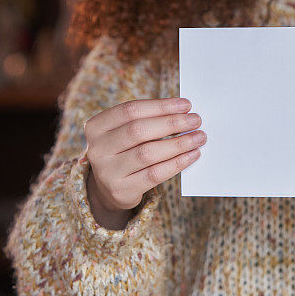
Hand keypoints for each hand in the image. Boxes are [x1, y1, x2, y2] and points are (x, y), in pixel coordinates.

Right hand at [83, 97, 205, 228]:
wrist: (109, 188)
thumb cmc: (125, 151)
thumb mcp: (125, 133)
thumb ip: (148, 121)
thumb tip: (185, 112)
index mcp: (96, 126)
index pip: (131, 110)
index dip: (161, 106)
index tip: (186, 105)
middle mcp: (97, 149)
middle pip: (138, 130)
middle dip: (172, 123)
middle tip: (196, 120)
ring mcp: (107, 172)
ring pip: (148, 153)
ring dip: (179, 143)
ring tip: (199, 137)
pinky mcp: (122, 190)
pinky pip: (155, 174)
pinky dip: (177, 163)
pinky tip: (192, 155)